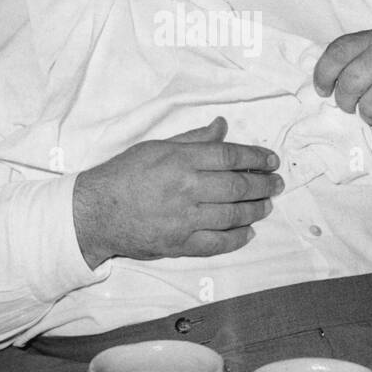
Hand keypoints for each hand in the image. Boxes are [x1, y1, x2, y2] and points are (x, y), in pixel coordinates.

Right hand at [72, 117, 282, 266]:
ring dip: (255, 210)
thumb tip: (222, 126)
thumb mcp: (156, 146)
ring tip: (266, 205)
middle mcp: (186, 188)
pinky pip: (216, 243)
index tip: (271, 160)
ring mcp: (184, 219)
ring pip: (232, 215)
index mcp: (181, 160)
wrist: (95, 211)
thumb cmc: (124, 174)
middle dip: (263, 184)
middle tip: (276, 183)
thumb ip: (193, 139)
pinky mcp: (179, 244)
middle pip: (237, 186)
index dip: (256, 158)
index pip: (230, 156)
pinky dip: (236, 238)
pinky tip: (248, 232)